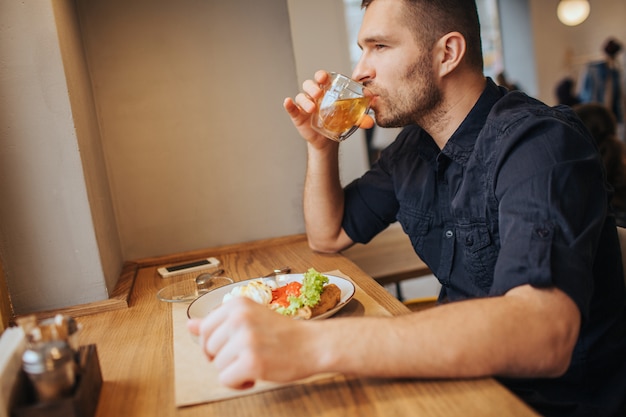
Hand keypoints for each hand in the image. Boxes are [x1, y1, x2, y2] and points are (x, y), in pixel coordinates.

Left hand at [187, 297, 317, 388]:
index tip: (233, 345)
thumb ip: (218, 322)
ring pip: (218, 366)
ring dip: (235, 370)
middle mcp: (238, 318)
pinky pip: (226, 380)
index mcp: (237, 304)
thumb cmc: (283, 334)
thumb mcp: (250, 319)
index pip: (204, 329)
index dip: (216, 344)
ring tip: (257, 361)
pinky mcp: (251, 361)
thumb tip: (190, 325)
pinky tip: (256, 375)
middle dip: (225, 358)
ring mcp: (245, 339)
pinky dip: (239, 383)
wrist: (313, 345)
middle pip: (208, 349)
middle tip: (248, 353)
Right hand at [283, 70, 373, 148]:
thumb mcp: (350, 120)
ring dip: (305, 99)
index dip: (321, 75)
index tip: (324, 78)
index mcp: (326, 91)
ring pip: (301, 96)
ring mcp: (305, 105)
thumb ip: (361, 119)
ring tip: (312, 108)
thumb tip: (371, 122)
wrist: (328, 140)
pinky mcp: (298, 115)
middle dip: (312, 87)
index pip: (322, 78)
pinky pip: (292, 108)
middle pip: (309, 84)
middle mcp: (314, 96)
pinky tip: (288, 102)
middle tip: (319, 94)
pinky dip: (289, 105)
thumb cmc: (338, 123)